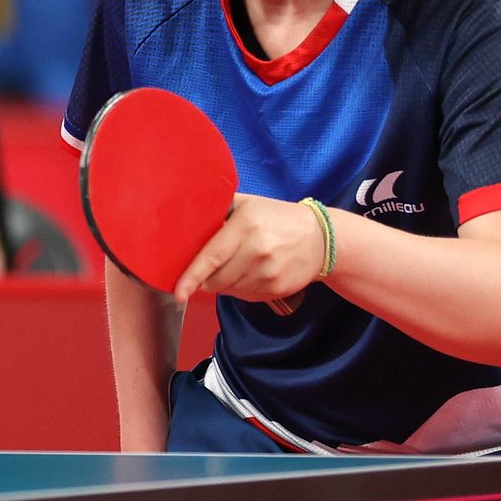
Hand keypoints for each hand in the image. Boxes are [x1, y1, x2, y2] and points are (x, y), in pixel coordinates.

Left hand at [174, 194, 323, 304]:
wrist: (321, 238)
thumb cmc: (277, 218)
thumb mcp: (248, 204)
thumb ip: (218, 210)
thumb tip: (185, 222)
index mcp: (246, 226)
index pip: (212, 257)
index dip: (192, 277)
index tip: (179, 292)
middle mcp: (257, 251)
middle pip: (216, 279)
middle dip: (206, 277)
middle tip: (213, 264)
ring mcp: (268, 273)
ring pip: (228, 289)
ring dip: (223, 282)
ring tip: (237, 264)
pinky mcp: (276, 288)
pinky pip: (244, 295)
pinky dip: (239, 288)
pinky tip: (250, 272)